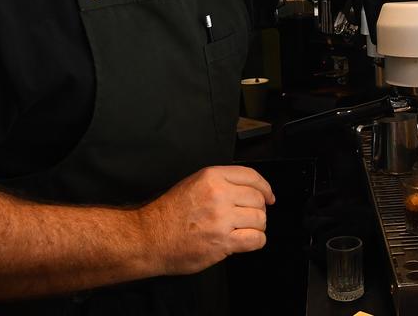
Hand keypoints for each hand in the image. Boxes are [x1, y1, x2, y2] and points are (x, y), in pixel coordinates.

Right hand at [141, 165, 275, 274]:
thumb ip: (220, 183)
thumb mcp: (193, 184)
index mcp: (211, 177)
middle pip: (258, 199)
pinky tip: (245, 241)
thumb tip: (248, 191)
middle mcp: (219, 194)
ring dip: (257, 227)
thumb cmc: (167, 214)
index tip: (268, 196)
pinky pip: (256, 239)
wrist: (149, 238)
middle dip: (258, 210)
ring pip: (260, 219)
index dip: (265, 187)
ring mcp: (221, 218)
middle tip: (250, 217)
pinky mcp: (223, 241)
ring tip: (245, 230)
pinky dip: (256, 241)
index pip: (251, 176)